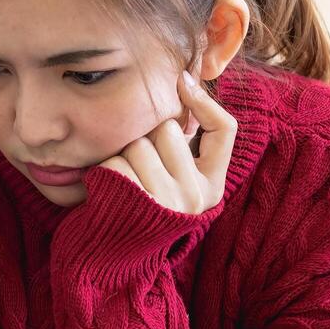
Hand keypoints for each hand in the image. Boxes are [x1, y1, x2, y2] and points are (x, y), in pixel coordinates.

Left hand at [96, 70, 237, 214]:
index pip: (224, 130)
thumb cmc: (144, 199)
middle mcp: (194, 197)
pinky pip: (115, 164)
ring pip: (138, 144)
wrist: (113, 250)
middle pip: (168, 130)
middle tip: (140, 164)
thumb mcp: (176, 175)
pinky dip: (105, 170)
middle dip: (147, 136)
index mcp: (212, 187)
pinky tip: (110, 189)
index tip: (181, 80)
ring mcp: (165, 203)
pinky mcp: (134, 206)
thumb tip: (186, 78)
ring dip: (123, 155)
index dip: (204, 101)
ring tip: (124, 179)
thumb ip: (187, 140)